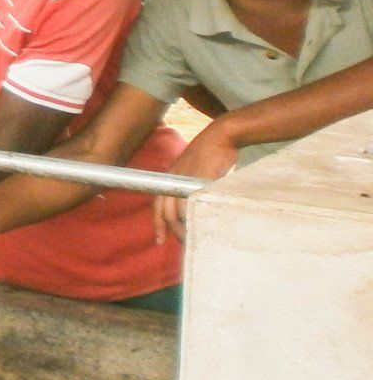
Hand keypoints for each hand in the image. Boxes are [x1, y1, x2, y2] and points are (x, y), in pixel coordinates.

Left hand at [154, 124, 238, 241]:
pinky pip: (192, 205)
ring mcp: (183, 180)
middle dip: (170, 230)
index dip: (158, 223)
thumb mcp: (195, 170)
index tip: (159, 239)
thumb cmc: (213, 153)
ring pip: (177, 212)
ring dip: (184, 228)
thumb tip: (198, 205)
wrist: (221, 136)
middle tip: (182, 243)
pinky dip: (195, 218)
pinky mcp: (197, 181)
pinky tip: (202, 226)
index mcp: (169, 177)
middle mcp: (172, 179)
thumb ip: (191, 186)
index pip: (158, 205)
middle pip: (165, 212)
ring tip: (193, 239)